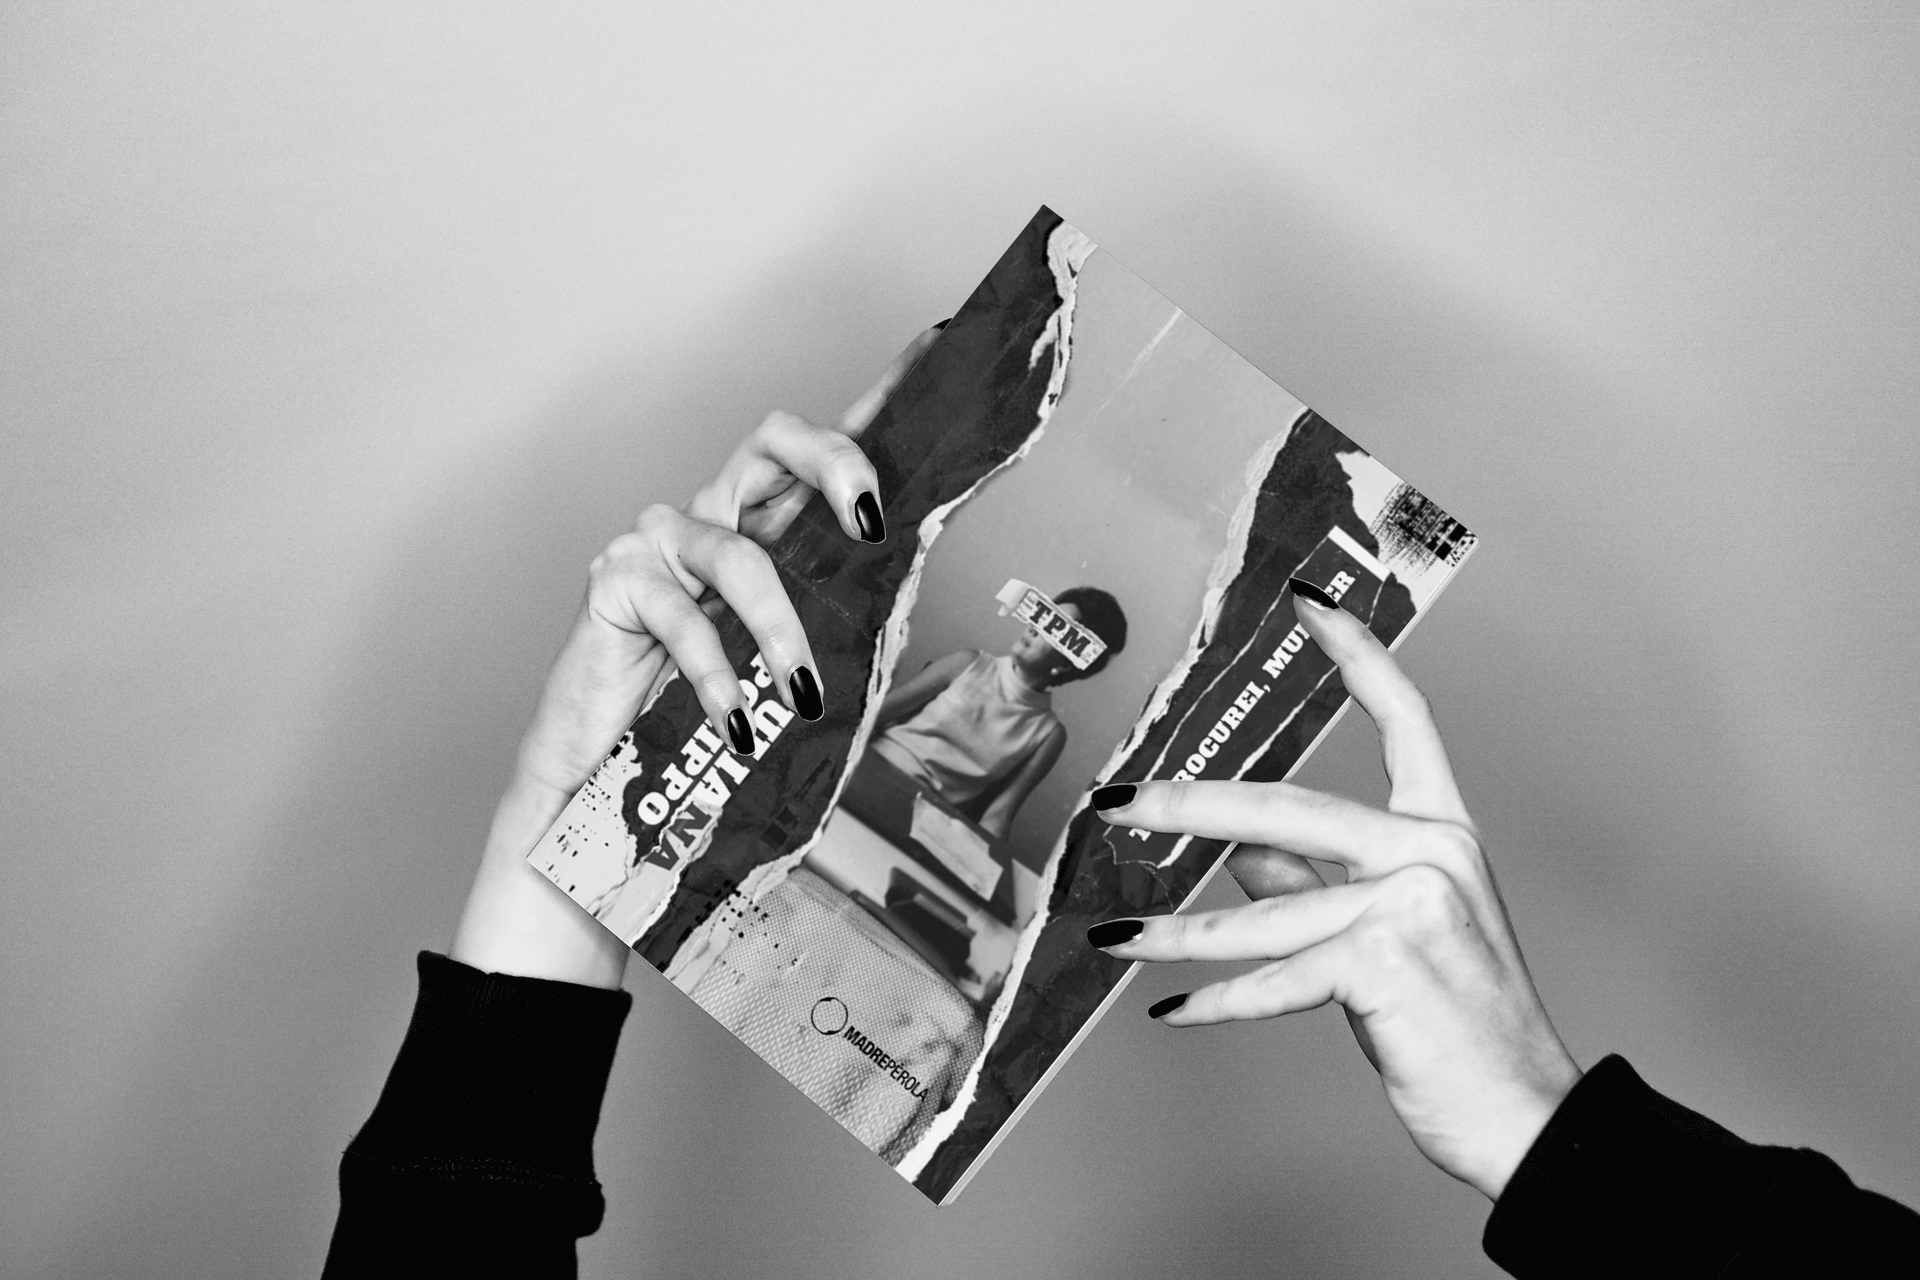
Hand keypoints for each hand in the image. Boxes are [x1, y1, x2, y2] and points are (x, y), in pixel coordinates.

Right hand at [449, 325, 942, 987]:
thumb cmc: (709, 726)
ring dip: (781, 628)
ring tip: (804, 693)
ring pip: (739, 551)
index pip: (823, 456)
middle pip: (773, 442)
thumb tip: (913, 585)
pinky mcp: (614, 582)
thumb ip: (842, 623)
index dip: (878, 404)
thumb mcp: (794, 667)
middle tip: (870, 523)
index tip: (934, 349)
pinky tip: (733, 718)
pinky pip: (681, 616)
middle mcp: (714, 517)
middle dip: (834, 465)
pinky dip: (716, 672)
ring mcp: (660, 544)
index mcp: (765, 529)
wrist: (610, 791)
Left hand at [1086, 587, 1579, 1198]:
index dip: (1356, 654)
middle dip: (1189, 806)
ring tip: (1115, 936)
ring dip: (1178, 931)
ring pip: (1264, 909)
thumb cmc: (1455, 1025)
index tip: (1310, 605)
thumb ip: (1317, 883)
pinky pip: (1277, 978)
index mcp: (1443, 831)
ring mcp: (1413, 903)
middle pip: (1289, 806)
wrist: (1525, 1114)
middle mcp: (1432, 852)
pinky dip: (1219, 1003)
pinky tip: (1172, 1012)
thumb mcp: (1391, 936)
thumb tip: (1238, 853)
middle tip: (1116, 803)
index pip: (1404, 718)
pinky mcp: (1386, 962)